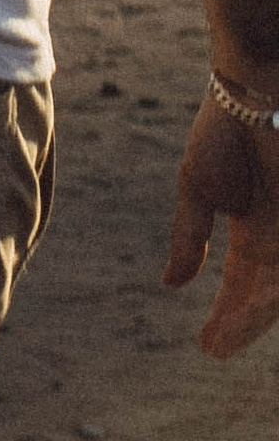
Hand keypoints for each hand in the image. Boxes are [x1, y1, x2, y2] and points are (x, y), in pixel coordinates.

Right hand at [163, 92, 278, 355]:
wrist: (252, 92)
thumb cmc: (223, 130)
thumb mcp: (197, 189)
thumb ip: (188, 236)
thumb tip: (171, 283)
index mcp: (252, 229)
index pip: (243, 284)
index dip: (227, 314)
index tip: (208, 343)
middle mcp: (275, 238)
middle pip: (261, 294)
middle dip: (239, 323)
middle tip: (213, 348)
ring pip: (277, 289)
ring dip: (252, 316)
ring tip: (225, 336)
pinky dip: (270, 295)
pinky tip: (251, 308)